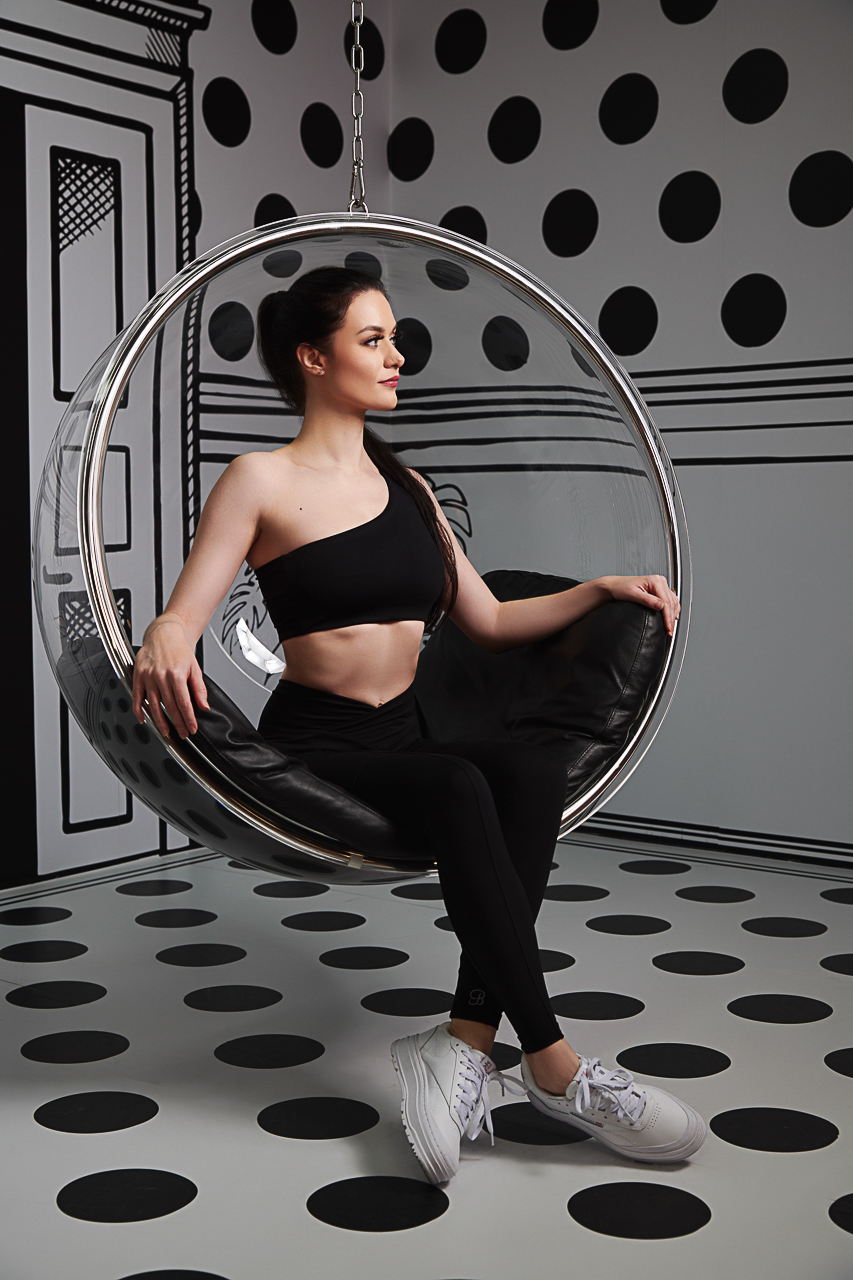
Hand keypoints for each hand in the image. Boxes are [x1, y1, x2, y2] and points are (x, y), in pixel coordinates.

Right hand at [132, 617, 208, 738]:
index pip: (184, 703)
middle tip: (182, 733)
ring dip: (159, 721)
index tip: (192, 728)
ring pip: (153, 705)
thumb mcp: (194, 667)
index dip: (188, 719)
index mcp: (177, 674)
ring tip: (166, 732)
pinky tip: (143, 719)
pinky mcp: (138, 675)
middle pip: (169, 706)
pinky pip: (137, 696)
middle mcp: (161, 676)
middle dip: (177, 723)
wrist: (165, 633)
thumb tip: (203, 706)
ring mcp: (148, 676)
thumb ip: (199, 688)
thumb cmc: (180, 649)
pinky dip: (138, 710)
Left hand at [603, 574, 680, 636]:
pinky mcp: (659, 589)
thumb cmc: (621, 588)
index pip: (666, 601)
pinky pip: (670, 600)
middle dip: (671, 618)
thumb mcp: (633, 595)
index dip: (668, 616)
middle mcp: (659, 581)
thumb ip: (648, 600)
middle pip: (671, 602)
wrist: (615, 586)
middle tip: (669, 630)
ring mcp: (660, 585)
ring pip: (673, 601)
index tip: (667, 627)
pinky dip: (672, 609)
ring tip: (670, 627)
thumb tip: (661, 606)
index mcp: (655, 581)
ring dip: (673, 615)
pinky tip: (672, 617)